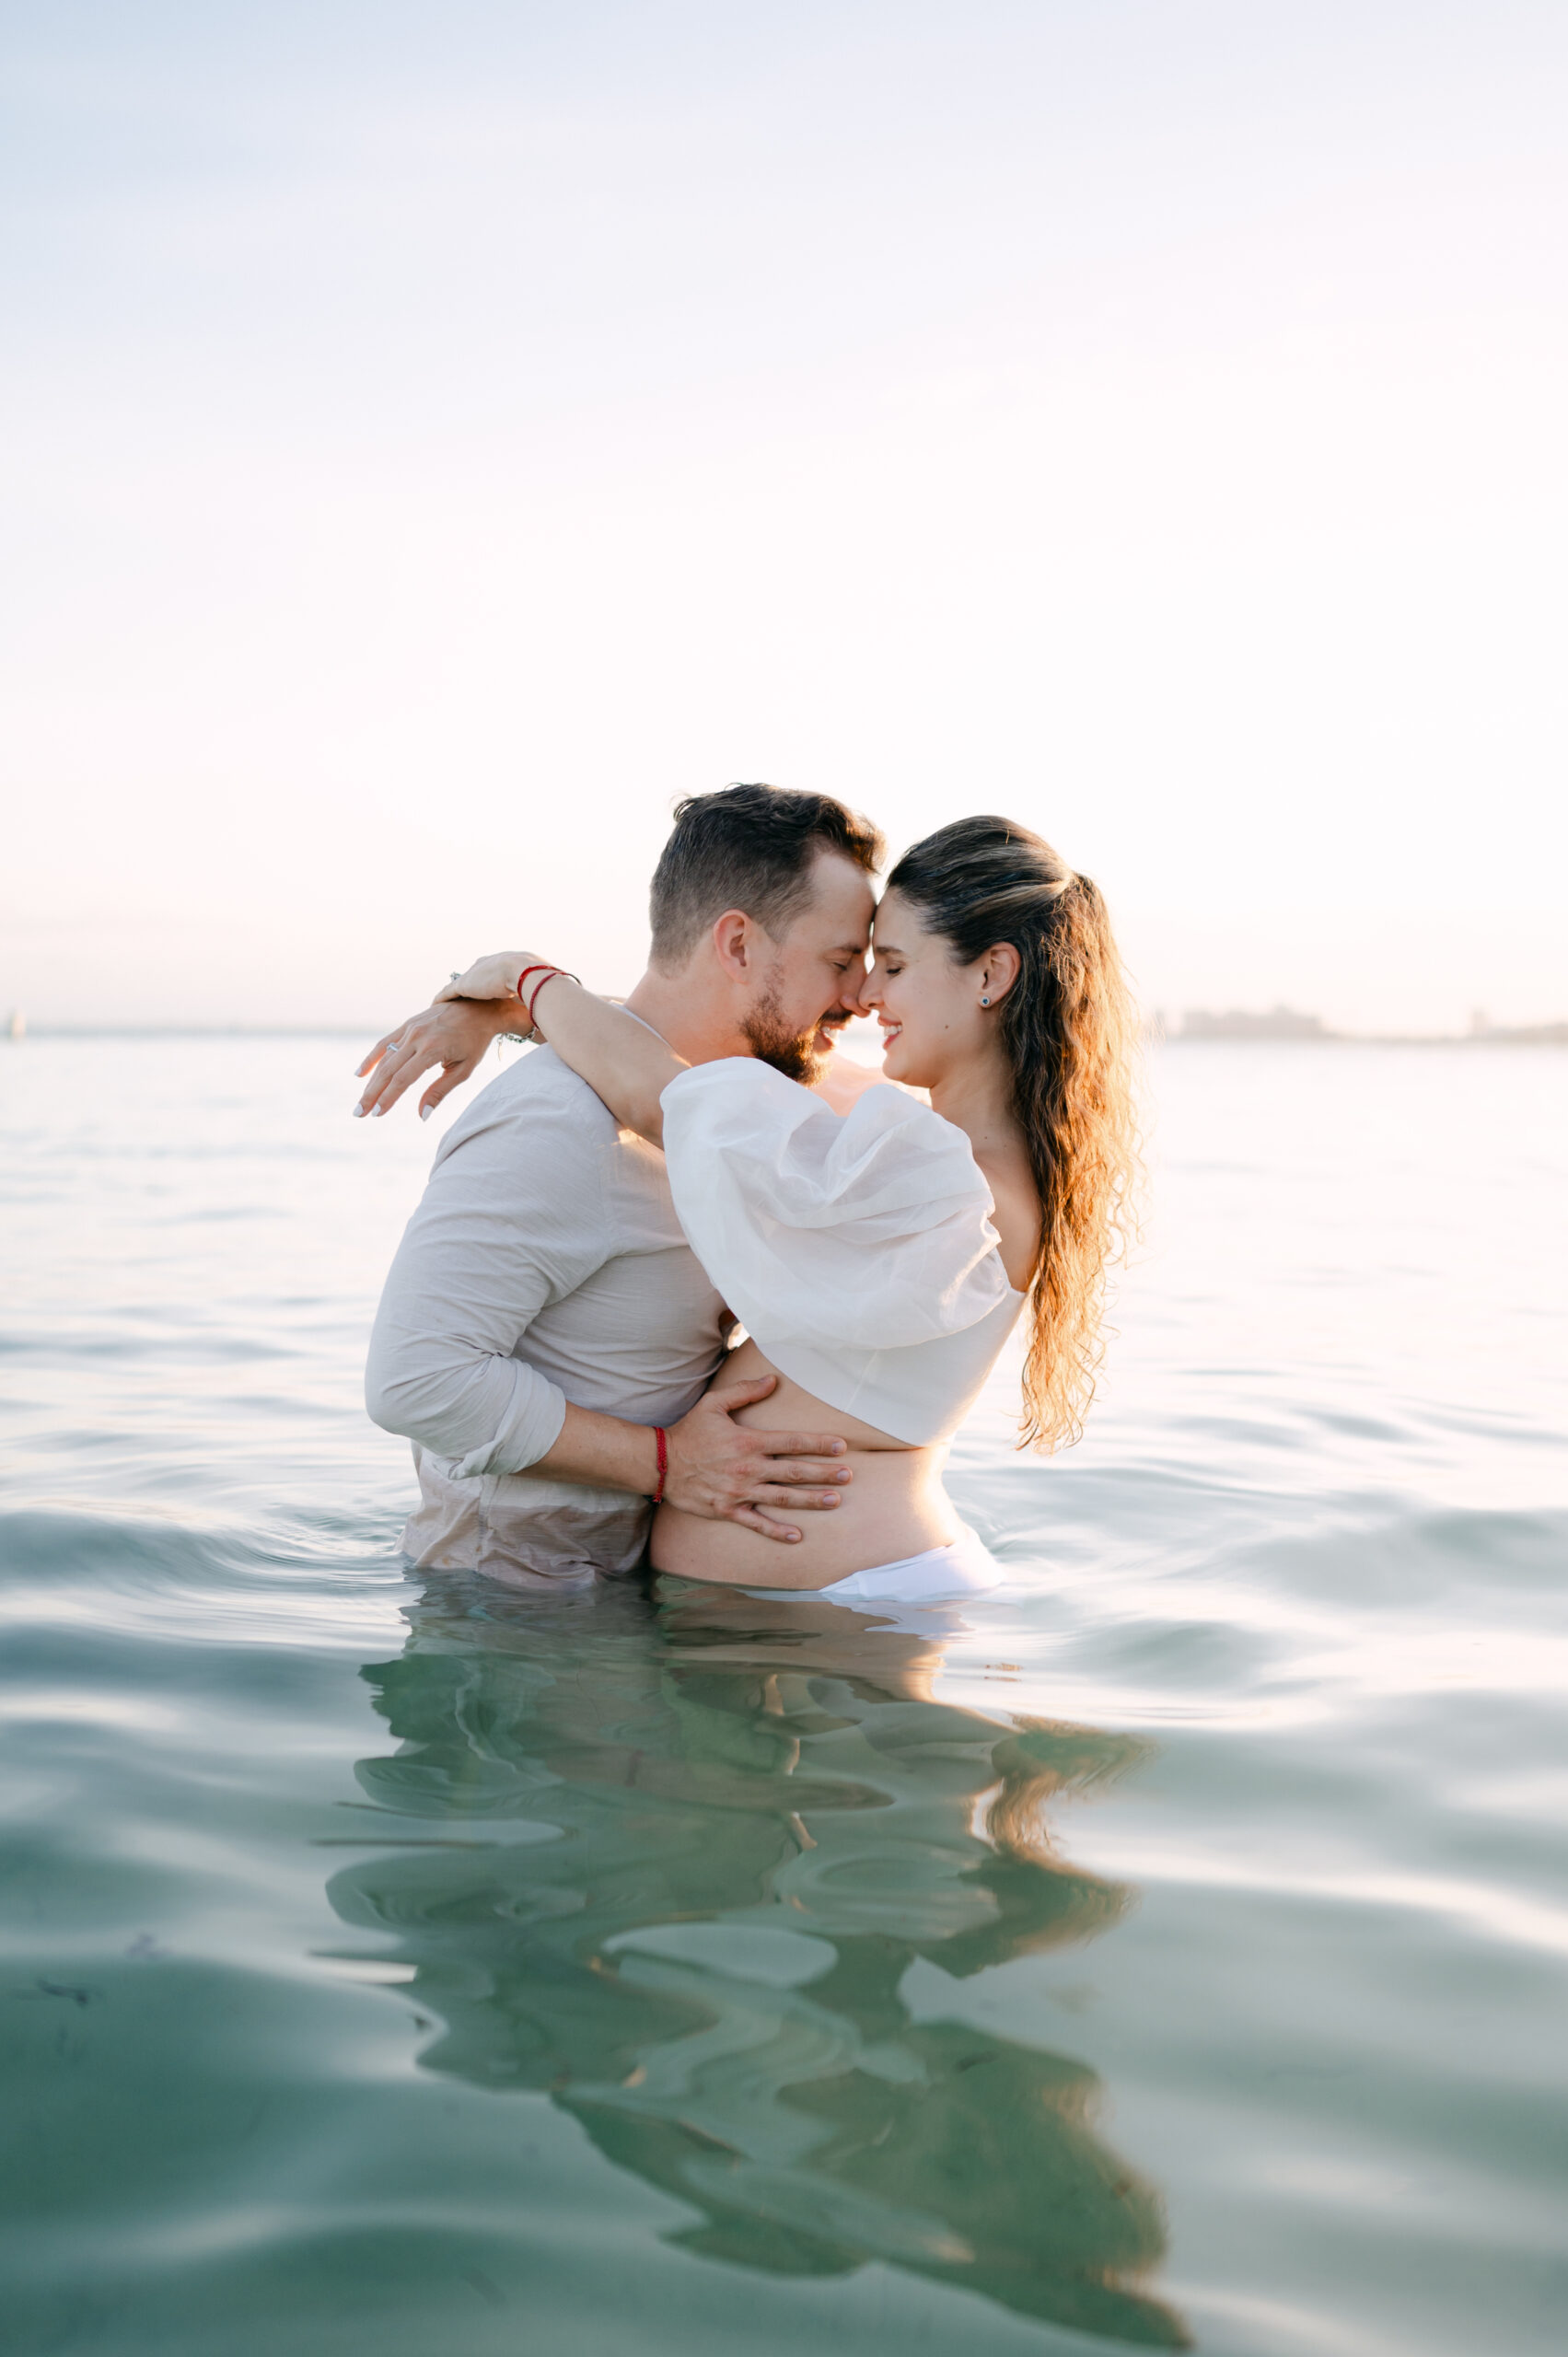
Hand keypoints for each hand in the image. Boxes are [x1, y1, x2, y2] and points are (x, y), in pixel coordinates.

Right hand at [355, 998, 516, 1121]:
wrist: (477, 1008)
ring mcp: (410, 1028)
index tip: (378, 1114)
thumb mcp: (463, 1070)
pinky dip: (372, 1058)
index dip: (389, 1098)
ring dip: (371, 1081)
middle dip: (372, 1094)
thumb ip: (440, 1091)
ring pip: (384, 1058)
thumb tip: (422, 1115)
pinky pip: (385, 1043)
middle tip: (360, 1113)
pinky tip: (360, 1074)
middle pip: (388, 1070)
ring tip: (362, 1102)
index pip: (403, 1078)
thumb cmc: (474, 1042)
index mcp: (432, 1049)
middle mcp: (417, 1037)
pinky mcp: (407, 1024)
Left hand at [435, 953, 540, 1004]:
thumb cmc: (537, 981)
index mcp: (503, 962)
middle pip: (472, 977)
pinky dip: (441, 1000)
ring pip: (458, 986)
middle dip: (467, 987)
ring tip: (444, 1004)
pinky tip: (435, 1007)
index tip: (482, 992)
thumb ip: (534, 994)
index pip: (490, 972)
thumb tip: (546, 1005)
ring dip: (452, 995)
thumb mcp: (536, 986)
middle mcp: (485, 964)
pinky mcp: (464, 985)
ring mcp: (474, 975)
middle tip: (461, 998)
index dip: (485, 982)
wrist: (525, 973)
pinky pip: (448, 993)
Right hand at [663, 1374, 852, 1541]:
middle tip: (848, 1476)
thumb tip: (773, 1379)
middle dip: (823, 1474)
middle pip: (793, 1472)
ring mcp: (739, 1491)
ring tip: (834, 1501)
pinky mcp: (728, 1510)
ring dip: (810, 1500)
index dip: (818, 1444)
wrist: (659, 1464)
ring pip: (782, 1498)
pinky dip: (776, 1531)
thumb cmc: (689, 1432)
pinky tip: (797, 1536)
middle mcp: (748, 1468)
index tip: (841, 1446)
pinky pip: (756, 1523)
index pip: (791, 1441)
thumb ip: (745, 1390)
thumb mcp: (714, 1404)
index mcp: (748, 1441)